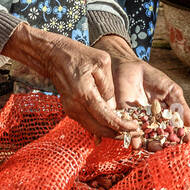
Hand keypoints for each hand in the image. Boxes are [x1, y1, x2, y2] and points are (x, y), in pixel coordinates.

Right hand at [1, 23, 138, 138]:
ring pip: (92, 128)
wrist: (54, 55)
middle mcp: (75, 106)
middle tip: (132, 132)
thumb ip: (109, 85)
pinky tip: (111, 124)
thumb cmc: (79, 55)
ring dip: (108, 131)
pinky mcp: (69, 109)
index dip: (122, 126)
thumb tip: (113, 106)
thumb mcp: (101, 62)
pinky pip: (86, 123)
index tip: (135, 128)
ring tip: (125, 129)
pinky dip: (99, 126)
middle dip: (117, 133)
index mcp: (84, 93)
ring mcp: (70, 109)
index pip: (106, 118)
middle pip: (99, 129)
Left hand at [96, 34, 189, 144]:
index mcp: (163, 117)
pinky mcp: (123, 118)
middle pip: (157, 137)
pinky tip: (136, 144)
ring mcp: (136, 121)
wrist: (130, 66)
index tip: (186, 141)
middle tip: (167, 148)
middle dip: (162, 144)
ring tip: (153, 147)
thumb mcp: (170, 89)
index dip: (178, 136)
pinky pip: (127, 130)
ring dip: (148, 144)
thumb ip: (179, 104)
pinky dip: (131, 138)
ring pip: (143, 137)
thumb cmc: (153, 77)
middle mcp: (150, 122)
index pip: (171, 130)